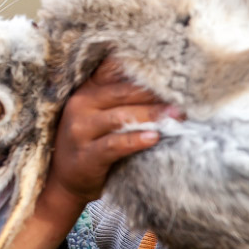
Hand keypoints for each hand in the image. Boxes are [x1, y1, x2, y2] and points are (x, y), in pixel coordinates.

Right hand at [46, 56, 183, 204]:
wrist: (64, 182)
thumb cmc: (90, 143)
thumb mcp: (96, 114)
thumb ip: (118, 97)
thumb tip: (161, 82)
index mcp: (86, 90)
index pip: (113, 69)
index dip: (141, 66)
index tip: (169, 66)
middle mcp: (80, 105)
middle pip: (123, 92)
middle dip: (155, 93)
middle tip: (184, 96)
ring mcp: (80, 130)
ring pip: (121, 117)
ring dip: (152, 115)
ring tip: (176, 116)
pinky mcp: (86, 155)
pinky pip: (114, 145)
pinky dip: (135, 140)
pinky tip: (154, 138)